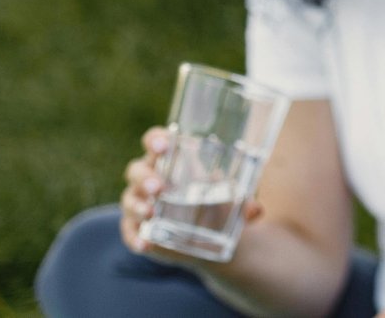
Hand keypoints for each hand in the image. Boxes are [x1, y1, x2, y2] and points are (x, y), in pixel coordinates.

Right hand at [119, 126, 262, 265]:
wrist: (210, 236)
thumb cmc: (216, 203)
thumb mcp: (231, 199)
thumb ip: (243, 202)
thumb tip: (255, 210)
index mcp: (171, 160)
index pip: (155, 141)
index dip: (155, 140)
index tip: (164, 145)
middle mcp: (151, 178)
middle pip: (137, 170)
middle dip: (145, 177)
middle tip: (160, 186)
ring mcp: (141, 204)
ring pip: (129, 199)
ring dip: (138, 205)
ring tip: (151, 212)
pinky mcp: (138, 229)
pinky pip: (129, 232)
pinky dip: (135, 238)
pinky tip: (146, 245)